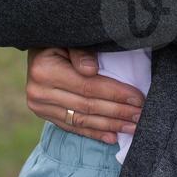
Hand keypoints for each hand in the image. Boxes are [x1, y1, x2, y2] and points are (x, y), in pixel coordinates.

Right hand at [24, 47, 143, 143]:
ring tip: (132, 128)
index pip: (88, 86)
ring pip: (82, 120)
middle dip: (117, 112)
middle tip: (140, 116)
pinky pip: (73, 127)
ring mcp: (40, 107)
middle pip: (87, 106)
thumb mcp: (68, 39)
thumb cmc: (58, 40)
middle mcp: (39, 92)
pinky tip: (112, 138)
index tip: (138, 98)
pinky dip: (94, 133)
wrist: (36, 51)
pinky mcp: (44, 116)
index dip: (115, 93)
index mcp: (45, 70)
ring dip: (109, 125)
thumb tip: (91, 69)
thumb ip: (80, 53)